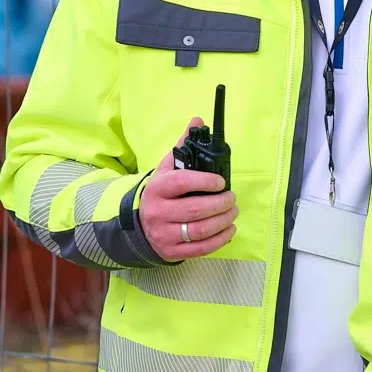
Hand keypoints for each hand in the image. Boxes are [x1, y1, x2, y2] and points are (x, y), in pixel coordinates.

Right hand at [138, 117, 238, 261]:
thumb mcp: (167, 169)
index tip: (221, 182)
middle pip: (195, 210)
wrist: (139, 225)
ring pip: (200, 230)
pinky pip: (200, 249)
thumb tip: (197, 119)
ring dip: (224, 220)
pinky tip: (229, 229)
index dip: (205, 181)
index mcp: (158, 189)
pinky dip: (220, 239)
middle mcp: (158, 212)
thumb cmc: (161, 193)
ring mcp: (164, 235)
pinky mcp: (172, 252)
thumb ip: (183, 146)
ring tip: (233, 211)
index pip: (182, 183)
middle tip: (232, 198)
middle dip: (221, 204)